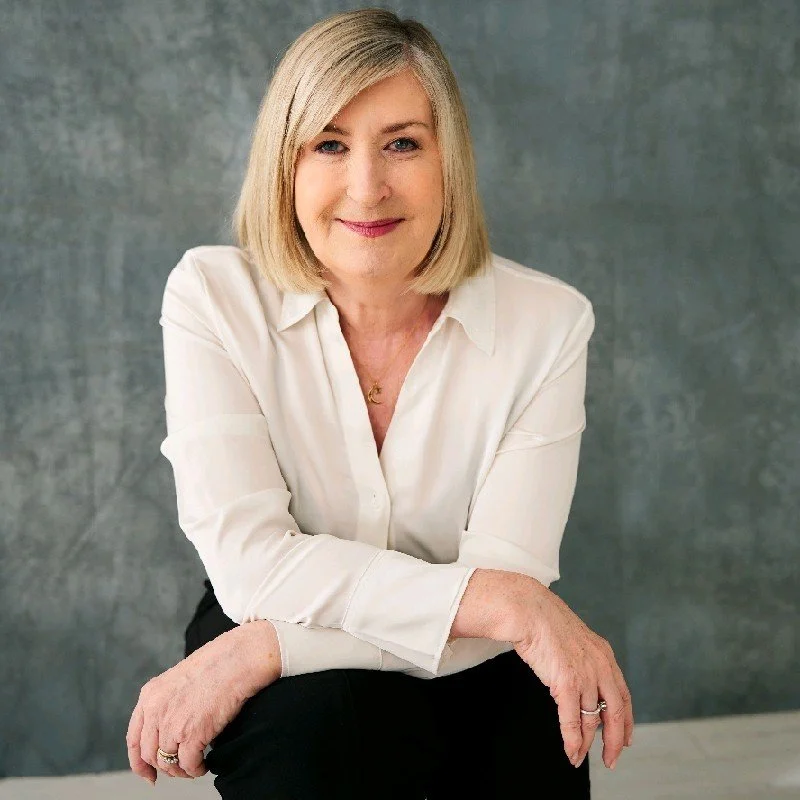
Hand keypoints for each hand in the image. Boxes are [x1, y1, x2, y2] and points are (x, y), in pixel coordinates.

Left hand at [126, 620, 280, 784]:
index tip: (148, 773)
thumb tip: (168, 729)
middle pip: (149, 755)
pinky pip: (188, 764)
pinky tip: (204, 764)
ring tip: (194, 766)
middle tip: (179, 770)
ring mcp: (171, 724)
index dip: (139, 762)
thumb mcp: (178, 679)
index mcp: (150, 695)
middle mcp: (155, 711)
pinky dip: (196, 770)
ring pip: (167, 763)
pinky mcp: (192, 735)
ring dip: (181, 770)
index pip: (134, 739)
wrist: (236, 659)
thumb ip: (167, 702)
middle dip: (164, 767)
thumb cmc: (216, 664)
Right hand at [510, 581, 633, 770]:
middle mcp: (600, 665)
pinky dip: (572, 739)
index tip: (625, 738)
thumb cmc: (543, 620)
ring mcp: (585, 674)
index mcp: (603, 654)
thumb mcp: (573, 640)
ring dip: (586, 744)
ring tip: (579, 758)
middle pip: (616, 712)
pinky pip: (572, 719)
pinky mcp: (567, 682)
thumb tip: (576, 681)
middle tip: (611, 758)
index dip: (626, 720)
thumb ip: (580, 661)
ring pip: (592, 719)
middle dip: (614, 740)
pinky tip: (570, 751)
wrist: (528, 609)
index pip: (623, 694)